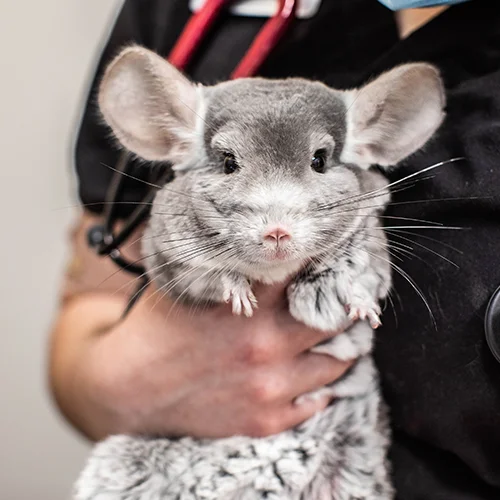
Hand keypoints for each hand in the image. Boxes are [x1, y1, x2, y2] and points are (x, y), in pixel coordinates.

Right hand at [81, 280, 353, 439]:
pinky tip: (314, 368)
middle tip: (348, 296)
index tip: (339, 254)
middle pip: (336, 318)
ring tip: (337, 333)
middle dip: (344, 303)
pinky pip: (318, 401)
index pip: (308, 269)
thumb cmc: (157, 327)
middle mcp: (266, 346)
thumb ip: (222, 260)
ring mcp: (269, 387)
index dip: (328, 258)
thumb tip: (251, 233)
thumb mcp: (185, 281)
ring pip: (337, 362)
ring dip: (341, 345)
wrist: (129, 388)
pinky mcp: (266, 420)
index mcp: (248, 305)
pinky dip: (321, 383)